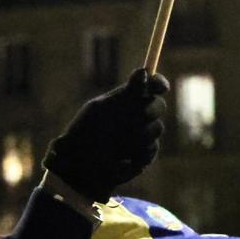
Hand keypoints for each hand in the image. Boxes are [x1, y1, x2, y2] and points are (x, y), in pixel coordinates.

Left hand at [43, 69, 169, 201]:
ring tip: (118, 143)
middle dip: (152, 108)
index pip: (151, 86)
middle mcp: (137, 115)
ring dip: (140, 134)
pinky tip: (121, 157)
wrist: (78, 166)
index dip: (159, 84)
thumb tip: (143, 72)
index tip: (160, 86)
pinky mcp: (144, 155)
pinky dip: (138, 152)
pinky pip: (151, 150)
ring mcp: (143, 135)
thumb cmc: (86, 133)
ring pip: (157, 128)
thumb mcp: (102, 109)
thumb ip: (126, 93)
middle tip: (144, 113)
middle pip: (159, 105)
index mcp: (127, 100)